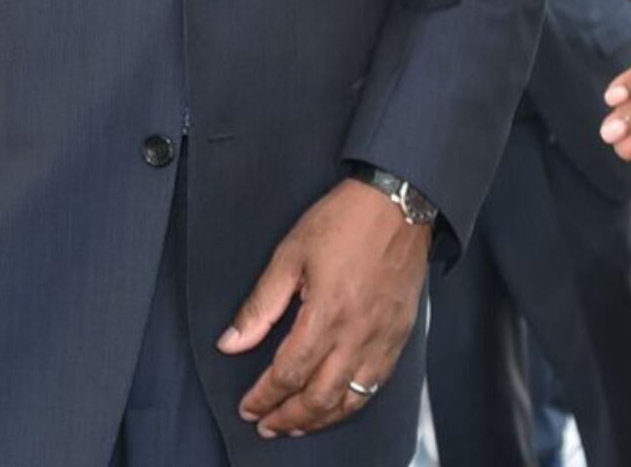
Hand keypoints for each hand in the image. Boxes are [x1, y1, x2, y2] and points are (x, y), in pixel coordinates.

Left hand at [220, 177, 430, 437]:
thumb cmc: (344, 222)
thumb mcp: (290, 255)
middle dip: (288, 418)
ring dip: (319, 419)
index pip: (288, 374)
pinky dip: (351, 403)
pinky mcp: (399, 337)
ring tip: (296, 425)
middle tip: (266, 425)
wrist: (399, 205)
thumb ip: (260, 306)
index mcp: (325, 316)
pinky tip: (336, 405)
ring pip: (349, 400)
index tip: (247, 407)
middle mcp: (356, 336)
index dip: (264, 397)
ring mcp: (382, 340)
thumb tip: (231, 343)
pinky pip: (374, 386)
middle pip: (318, 398)